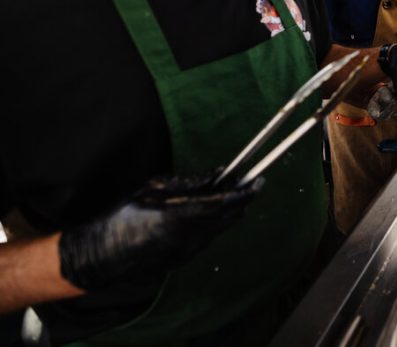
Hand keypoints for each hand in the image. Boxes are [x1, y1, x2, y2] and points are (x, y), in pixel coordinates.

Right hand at [58, 173, 261, 290]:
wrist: (100, 254)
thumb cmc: (122, 215)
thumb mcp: (151, 189)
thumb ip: (186, 183)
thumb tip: (216, 174)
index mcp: (180, 217)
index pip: (224, 204)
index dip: (245, 192)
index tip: (258, 180)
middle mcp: (189, 237)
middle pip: (229, 218)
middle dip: (242, 201)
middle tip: (251, 184)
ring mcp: (187, 252)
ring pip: (220, 229)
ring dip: (230, 213)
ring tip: (232, 196)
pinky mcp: (183, 260)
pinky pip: (208, 239)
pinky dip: (215, 225)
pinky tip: (209, 214)